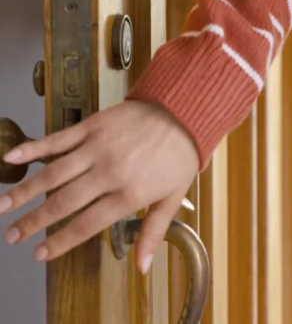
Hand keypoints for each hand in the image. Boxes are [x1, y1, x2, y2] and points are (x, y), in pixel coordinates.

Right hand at [0, 101, 198, 271]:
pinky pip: (58, 139)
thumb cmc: (180, 155)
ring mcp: (99, 148)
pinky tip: (12, 158)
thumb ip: (153, 232)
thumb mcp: (173, 197)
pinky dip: (33, 149)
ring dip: (25, 191)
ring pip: (54, 173)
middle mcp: (110, 172)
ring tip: (3, 206)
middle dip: (34, 221)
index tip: (39, 254)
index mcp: (129, 193)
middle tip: (13, 235)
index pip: (88, 224)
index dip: (61, 241)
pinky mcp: (93, 127)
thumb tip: (142, 266)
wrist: (186, 112)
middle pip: (64, 202)